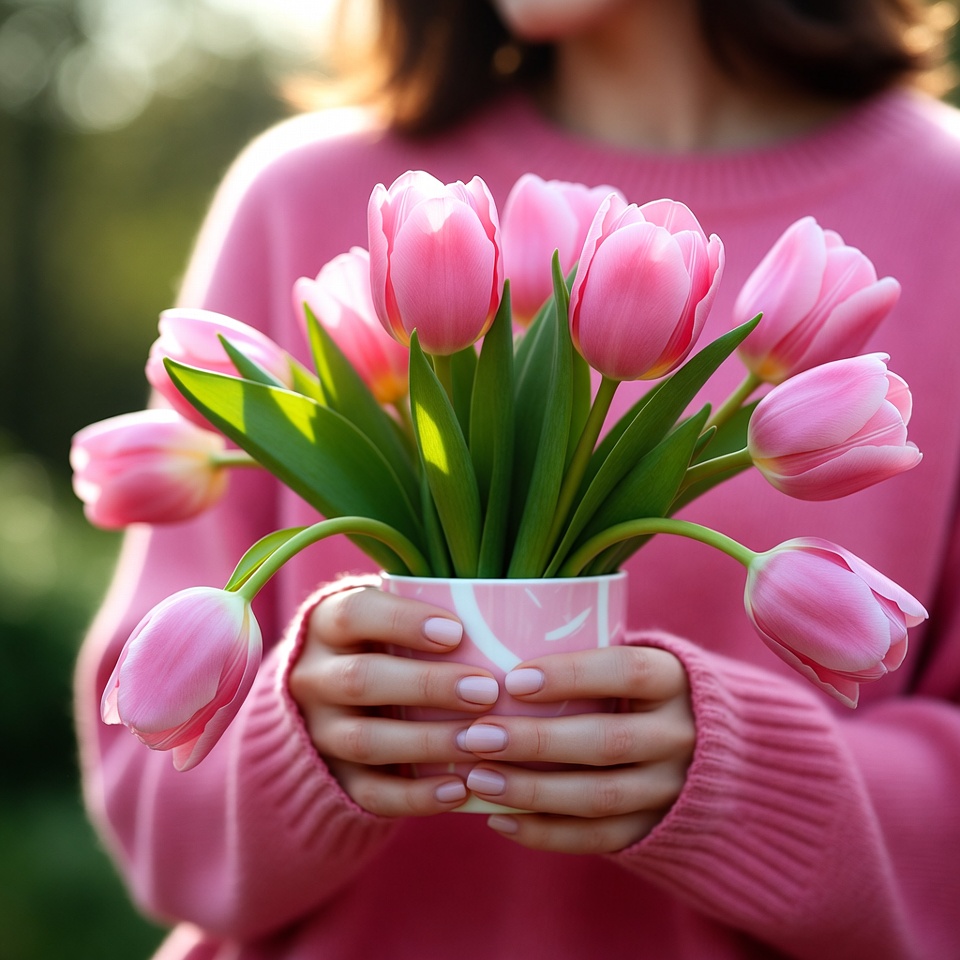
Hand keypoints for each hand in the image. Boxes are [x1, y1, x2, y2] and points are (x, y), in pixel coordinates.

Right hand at [289, 584, 494, 816]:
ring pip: (365, 740)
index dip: (403, 622)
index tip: (456, 633)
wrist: (326, 704)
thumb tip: (502, 616)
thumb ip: (428, 616)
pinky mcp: (333, 778)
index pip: (354, 613)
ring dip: (427, 742)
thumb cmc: (384, 646)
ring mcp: (318, 732)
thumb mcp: (389, 620)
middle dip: (427, 686)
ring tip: (480, 741)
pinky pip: (369, 793)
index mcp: (326, 625)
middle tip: (486, 691)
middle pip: (360, 680)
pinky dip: (415, 796)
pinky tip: (458, 788)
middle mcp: (312, 677)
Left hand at [459, 645, 694, 853]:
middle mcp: (679, 735)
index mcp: (674, 680)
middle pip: (607, 742)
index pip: (627, 671)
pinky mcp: (655, 828)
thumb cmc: (638, 689)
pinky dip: (546, 833)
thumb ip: (583, 652)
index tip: (513, 679)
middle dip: (536, 741)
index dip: (571, 675)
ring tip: (479, 779)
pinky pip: (599, 838)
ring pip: (600, 796)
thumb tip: (492, 646)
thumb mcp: (630, 660)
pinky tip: (500, 818)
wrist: (712, 747)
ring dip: (532, 791)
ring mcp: (671, 787)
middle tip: (477, 736)